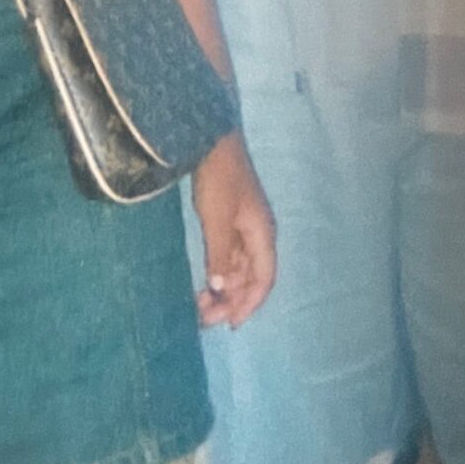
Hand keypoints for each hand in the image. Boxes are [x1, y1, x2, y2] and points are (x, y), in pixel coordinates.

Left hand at [191, 131, 275, 327]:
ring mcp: (242, 227)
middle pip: (250, 277)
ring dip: (223, 289)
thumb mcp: (217, 217)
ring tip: (199, 306)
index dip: (250, 303)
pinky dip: (218, 272)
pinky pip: (227, 256)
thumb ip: (220, 254)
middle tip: (205, 318)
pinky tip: (203, 283)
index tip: (231, 324)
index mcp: (262, 233)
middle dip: (232, 300)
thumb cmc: (218, 176)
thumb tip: (222, 289)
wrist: (210, 140)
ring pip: (238, 269)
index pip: (264, 279)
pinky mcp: (228, 221)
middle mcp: (257, 234)